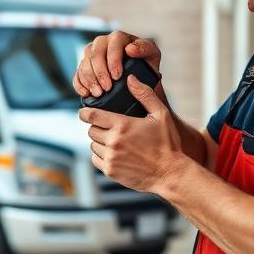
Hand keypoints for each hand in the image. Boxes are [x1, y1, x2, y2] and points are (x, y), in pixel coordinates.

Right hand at [72, 30, 161, 98]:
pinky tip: (86, 94)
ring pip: (84, 63)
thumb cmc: (147, 65)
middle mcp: (102, 43)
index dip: (112, 60)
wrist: (139, 79)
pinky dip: (79, 85)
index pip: (112, 43)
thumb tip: (130, 49)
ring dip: (89, 80)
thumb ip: (145, 48)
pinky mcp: (85, 68)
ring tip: (98, 94)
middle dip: (99, 72)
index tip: (117, 76)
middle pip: (94, 52)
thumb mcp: (152, 55)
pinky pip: (77, 74)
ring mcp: (91, 55)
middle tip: (106, 88)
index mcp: (119, 38)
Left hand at [78, 73, 183, 193]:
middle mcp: (113, 141)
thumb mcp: (160, 115)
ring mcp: (111, 157)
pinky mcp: (110, 171)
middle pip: (91, 130)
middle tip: (109, 128)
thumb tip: (130, 79)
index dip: (84, 113)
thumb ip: (144, 94)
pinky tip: (114, 153)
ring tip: (114, 141)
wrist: (170, 173)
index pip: (92, 116)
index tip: (83, 112)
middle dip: (97, 127)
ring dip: (99, 142)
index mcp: (122, 125)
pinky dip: (101, 155)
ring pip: (93, 145)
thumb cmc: (167, 144)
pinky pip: (95, 159)